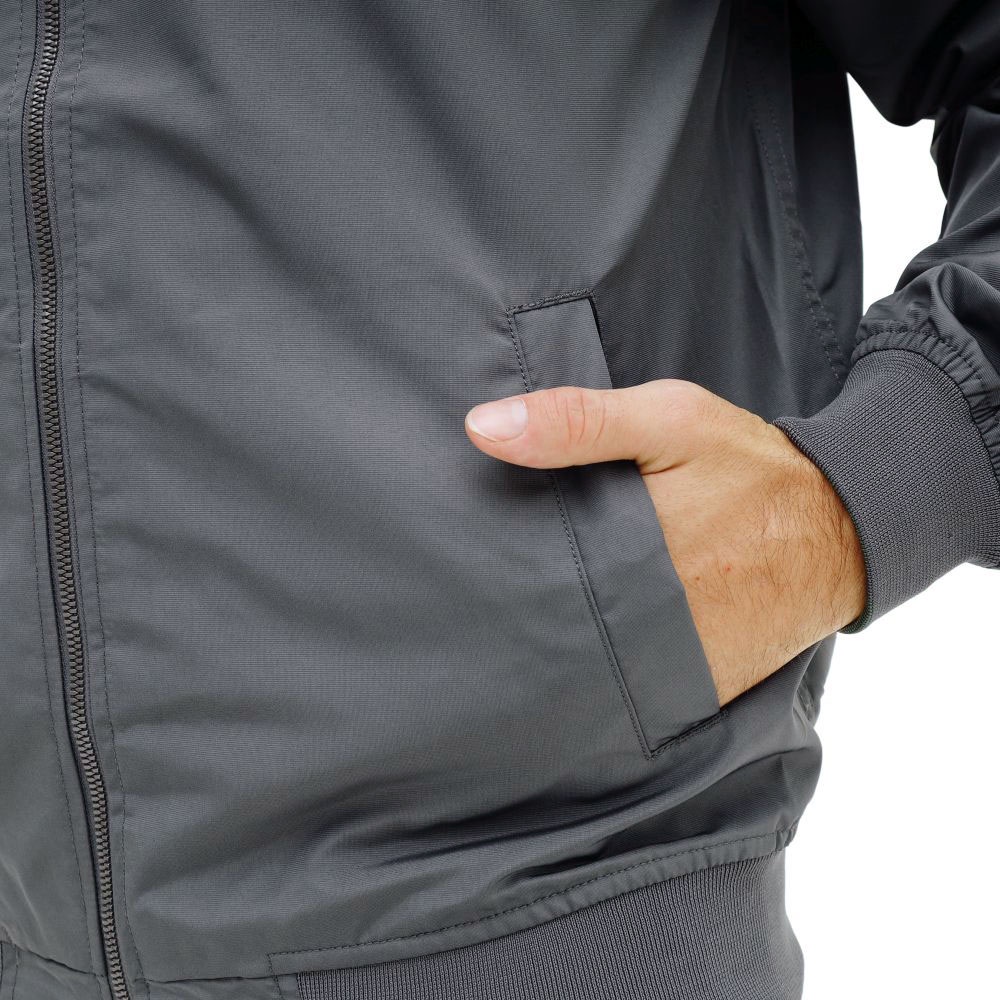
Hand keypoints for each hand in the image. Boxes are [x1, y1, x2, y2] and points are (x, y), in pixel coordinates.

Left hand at [464, 379, 865, 706]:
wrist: (840, 531)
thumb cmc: (748, 469)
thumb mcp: (670, 420)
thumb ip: (577, 421)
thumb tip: (482, 428)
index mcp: (629, 547)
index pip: (526, 570)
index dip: (492, 561)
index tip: (463, 549)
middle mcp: (645, 616)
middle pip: (546, 620)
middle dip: (518, 602)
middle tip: (487, 586)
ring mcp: (671, 660)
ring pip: (582, 660)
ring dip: (559, 639)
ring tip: (529, 618)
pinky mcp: (695, 687)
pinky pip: (629, 688)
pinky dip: (606, 668)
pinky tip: (594, 641)